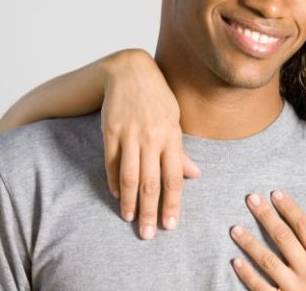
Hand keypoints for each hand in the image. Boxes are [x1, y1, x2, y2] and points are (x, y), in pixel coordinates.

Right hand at [100, 49, 199, 238]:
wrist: (129, 71)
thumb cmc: (157, 97)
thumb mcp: (175, 119)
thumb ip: (181, 150)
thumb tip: (194, 175)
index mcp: (172, 136)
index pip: (174, 178)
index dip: (172, 203)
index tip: (170, 225)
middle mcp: (151, 137)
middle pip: (151, 183)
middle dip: (149, 211)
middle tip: (147, 234)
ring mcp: (129, 135)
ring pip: (129, 177)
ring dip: (129, 202)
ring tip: (129, 219)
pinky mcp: (110, 132)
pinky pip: (112, 164)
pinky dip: (115, 182)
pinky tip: (118, 195)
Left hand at [230, 190, 305, 290]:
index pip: (304, 227)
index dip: (289, 208)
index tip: (275, 194)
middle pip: (283, 238)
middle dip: (266, 216)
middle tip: (251, 198)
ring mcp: (293, 289)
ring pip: (267, 261)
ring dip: (249, 243)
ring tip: (235, 229)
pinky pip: (261, 289)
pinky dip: (247, 276)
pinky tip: (236, 261)